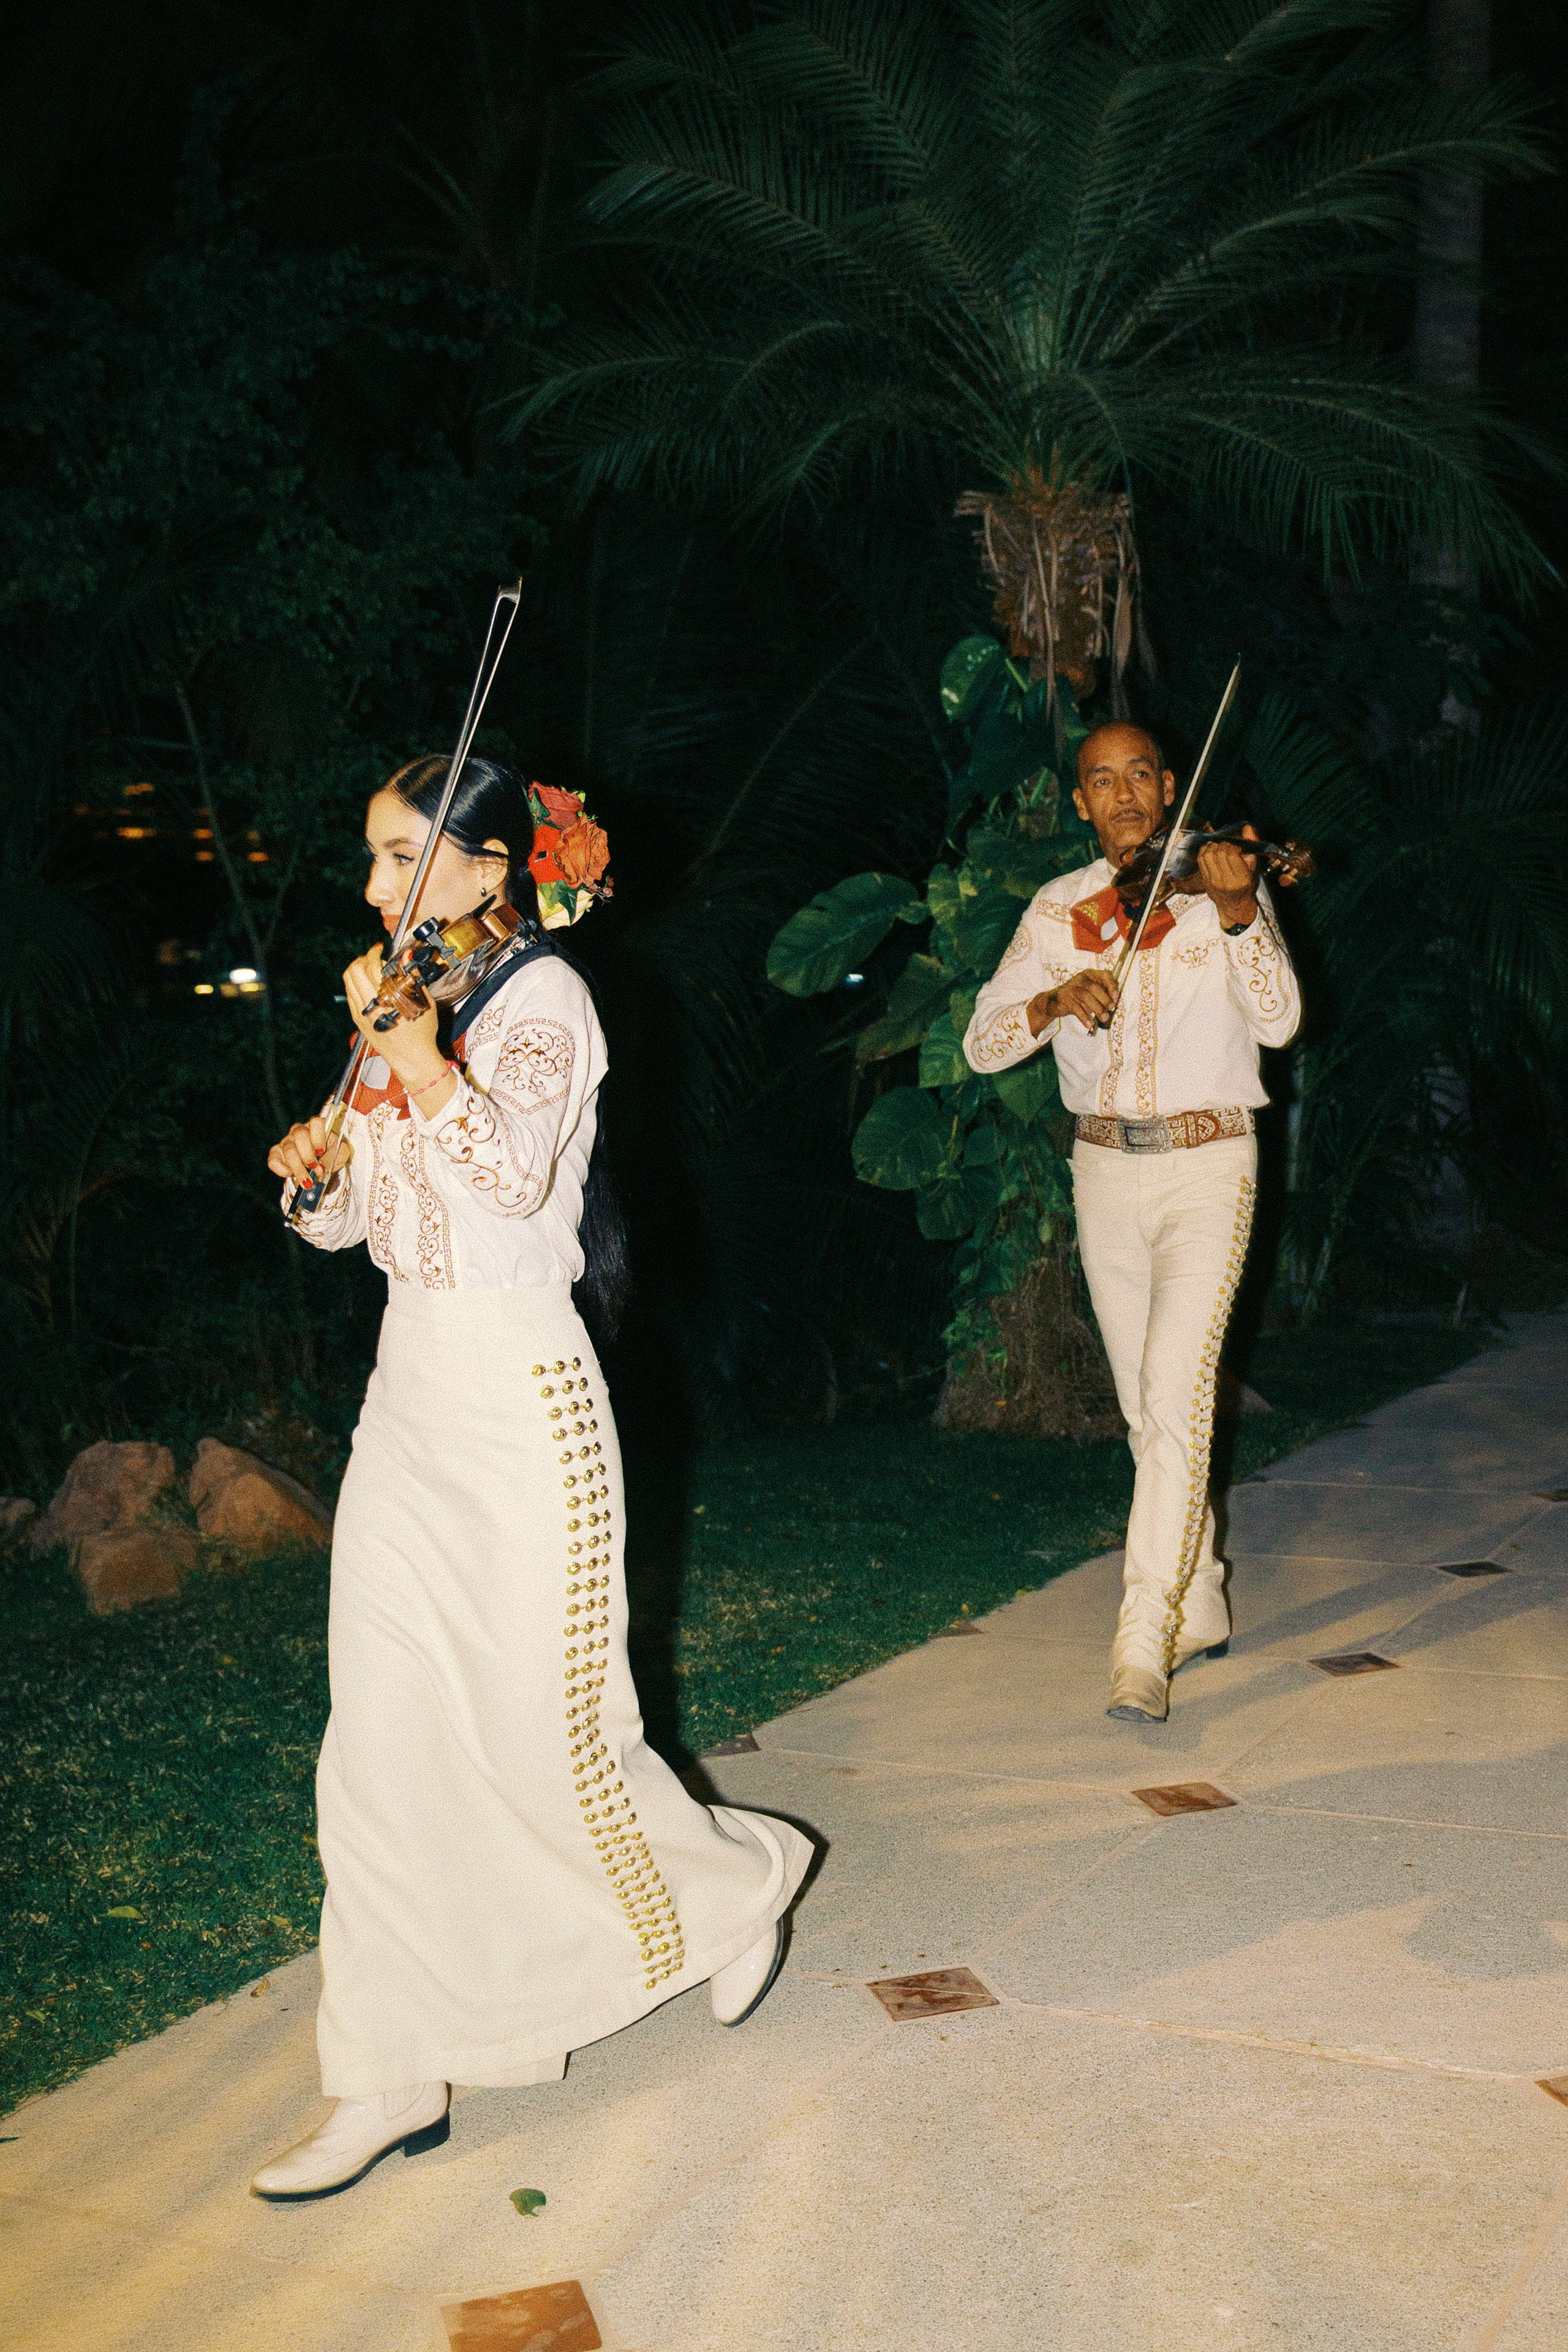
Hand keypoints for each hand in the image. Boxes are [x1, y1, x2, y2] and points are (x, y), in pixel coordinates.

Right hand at [267, 1113, 351, 1189]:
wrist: (319, 1167)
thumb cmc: (330, 1155)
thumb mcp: (339, 1155)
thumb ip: (332, 1159)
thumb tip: (319, 1169)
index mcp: (316, 1127)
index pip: (316, 1122)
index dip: (318, 1137)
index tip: (321, 1152)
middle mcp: (299, 1131)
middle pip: (300, 1135)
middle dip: (308, 1155)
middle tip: (315, 1169)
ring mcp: (286, 1141)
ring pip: (288, 1150)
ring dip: (298, 1168)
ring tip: (307, 1181)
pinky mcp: (276, 1154)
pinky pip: (274, 1161)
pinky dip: (282, 1171)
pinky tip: (291, 1175)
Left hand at [343, 947, 444, 1087]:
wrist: (412, 1059)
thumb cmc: (421, 1033)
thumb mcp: (423, 1001)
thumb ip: (413, 977)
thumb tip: (407, 957)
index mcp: (386, 999)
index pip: (370, 967)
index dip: (374, 953)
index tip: (379, 948)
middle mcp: (369, 1006)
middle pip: (353, 971)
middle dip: (363, 959)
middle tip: (373, 957)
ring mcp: (361, 1014)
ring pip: (348, 982)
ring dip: (357, 970)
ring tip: (369, 969)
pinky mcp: (358, 1020)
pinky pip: (349, 995)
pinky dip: (356, 984)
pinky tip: (368, 984)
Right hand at [1029, 969, 1118, 1035]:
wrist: (1054, 1002)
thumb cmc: (1076, 998)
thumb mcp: (1091, 994)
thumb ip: (1102, 995)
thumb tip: (1113, 1004)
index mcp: (1090, 974)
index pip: (1104, 975)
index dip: (1112, 985)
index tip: (1116, 996)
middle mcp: (1081, 978)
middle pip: (1095, 987)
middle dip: (1104, 1000)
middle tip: (1109, 1009)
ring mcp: (1071, 987)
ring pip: (1086, 996)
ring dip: (1097, 1009)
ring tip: (1103, 1018)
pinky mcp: (1063, 997)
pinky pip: (1075, 1007)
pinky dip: (1084, 1016)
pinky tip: (1089, 1024)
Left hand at [1197, 824, 1257, 926]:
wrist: (1234, 905)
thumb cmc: (1246, 885)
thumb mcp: (1253, 867)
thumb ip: (1251, 846)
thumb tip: (1247, 828)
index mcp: (1241, 878)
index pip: (1231, 854)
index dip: (1232, 846)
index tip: (1235, 847)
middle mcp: (1226, 881)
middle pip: (1218, 853)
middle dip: (1222, 845)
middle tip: (1226, 846)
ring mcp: (1214, 882)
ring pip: (1207, 856)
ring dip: (1212, 847)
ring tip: (1218, 847)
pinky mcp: (1205, 882)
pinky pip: (1201, 861)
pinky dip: (1204, 852)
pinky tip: (1210, 851)